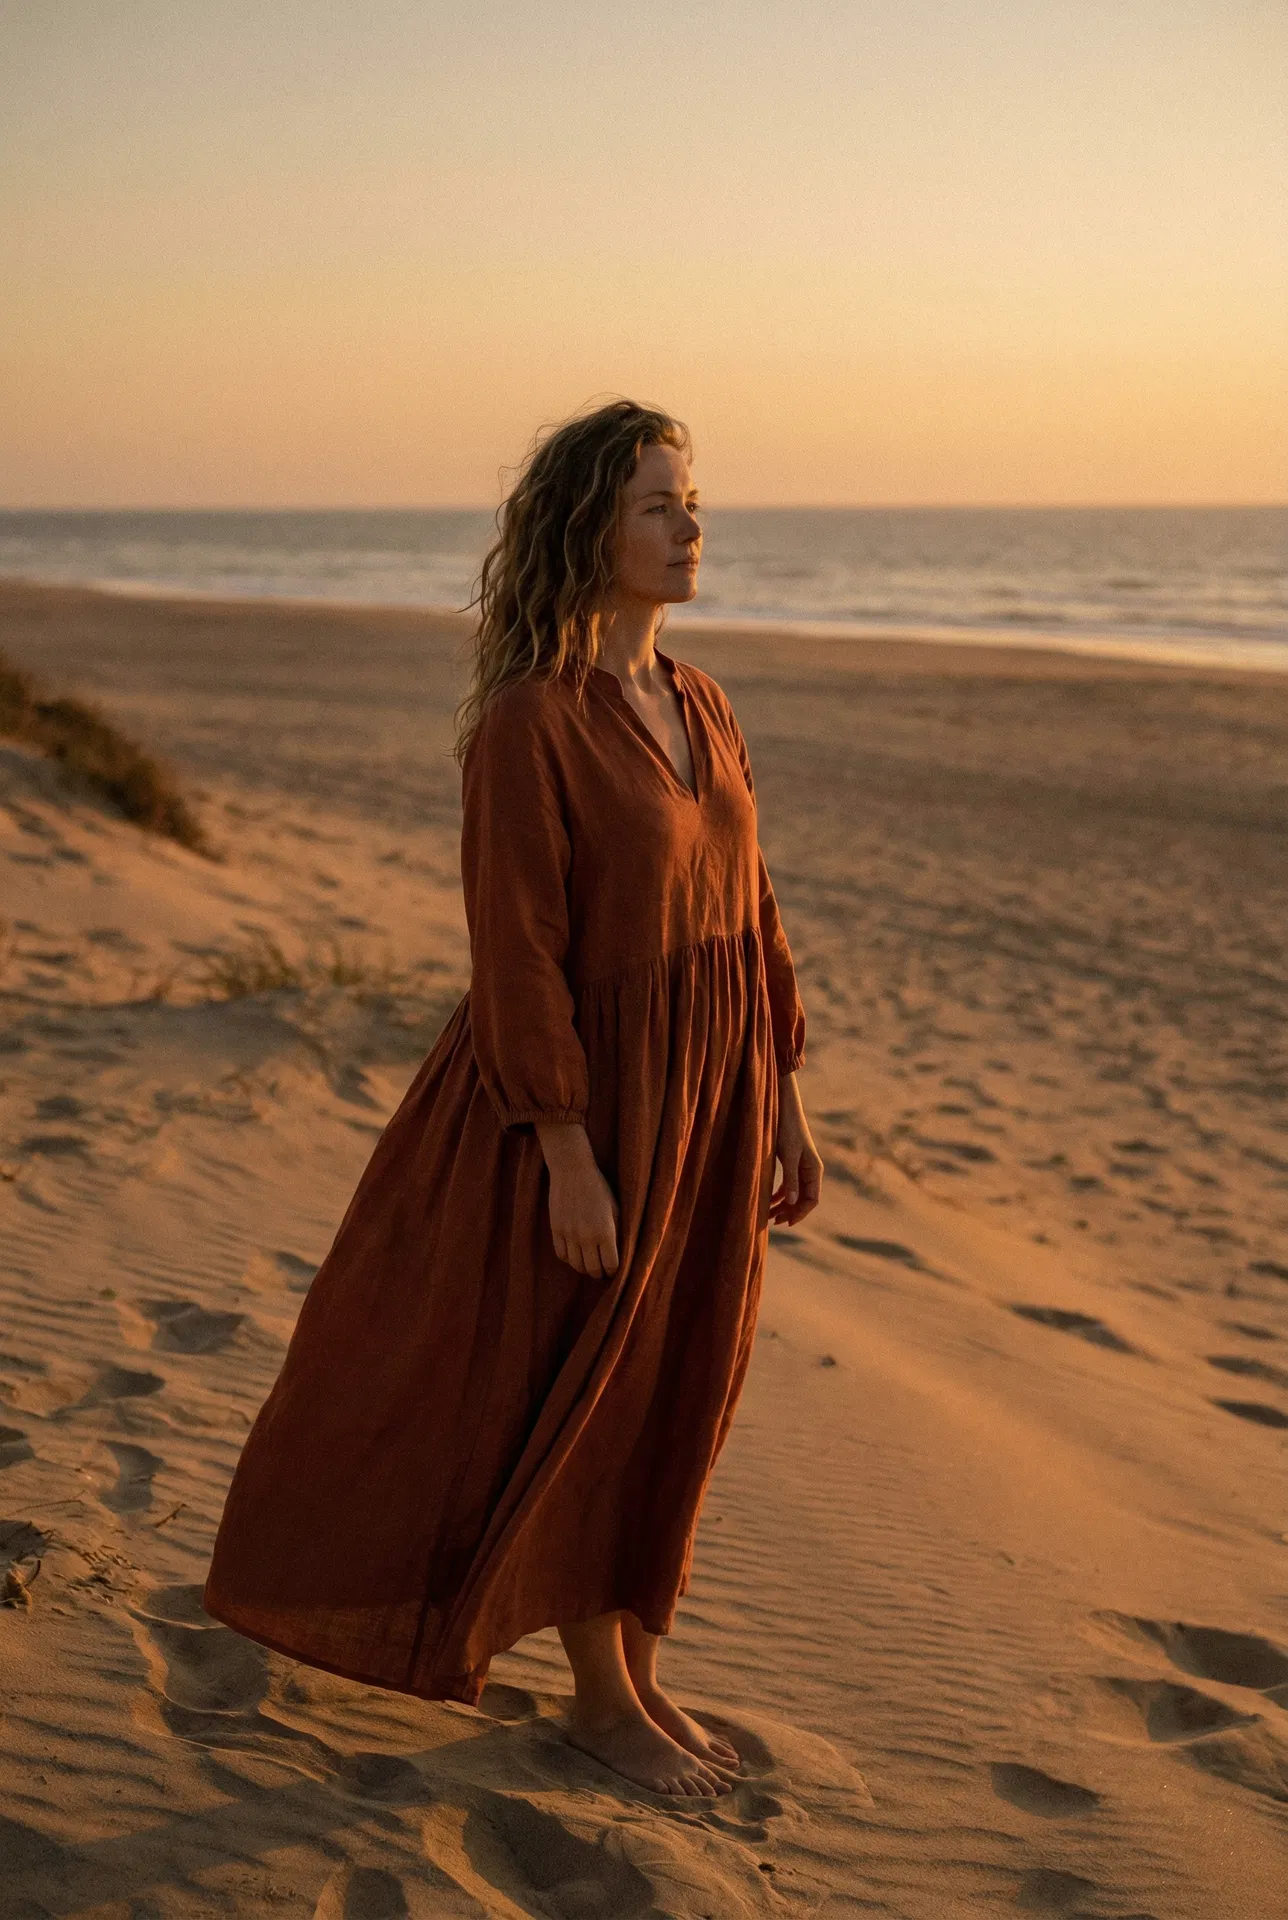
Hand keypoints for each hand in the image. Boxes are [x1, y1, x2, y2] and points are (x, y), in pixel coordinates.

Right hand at [535, 1122, 620, 1278]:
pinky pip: (561, 1255)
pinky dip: (569, 1259)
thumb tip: (619, 1254)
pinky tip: (575, 1255)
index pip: (611, 1264)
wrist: (572, 1171)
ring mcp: (569, 1234)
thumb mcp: (615, 1209)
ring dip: (584, 1268)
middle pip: (592, 1269)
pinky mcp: (556, 1229)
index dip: (614, 1271)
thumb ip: (617, 1232)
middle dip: (599, 1274)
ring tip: (589, 1265)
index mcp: (605, 1231)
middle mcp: (586, 1236)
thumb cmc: (599, 1188)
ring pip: (576, 1265)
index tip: (614, 1270)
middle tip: (602, 1272)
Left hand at [770, 1073, 822, 1225]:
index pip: (812, 1199)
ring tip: (768, 1216)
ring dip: (783, 1205)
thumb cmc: (786, 1129)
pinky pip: (788, 1186)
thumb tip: (794, 1202)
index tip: (786, 1222)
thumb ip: (791, 1179)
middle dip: (790, 1212)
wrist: (782, 1107)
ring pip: (795, 1194)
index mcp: (814, 1170)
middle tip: (773, 1222)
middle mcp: (810, 1171)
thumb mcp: (789, 1155)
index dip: (800, 1213)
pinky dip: (779, 1195)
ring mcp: (801, 1168)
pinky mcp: (791, 1164)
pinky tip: (768, 1202)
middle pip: (803, 1199)